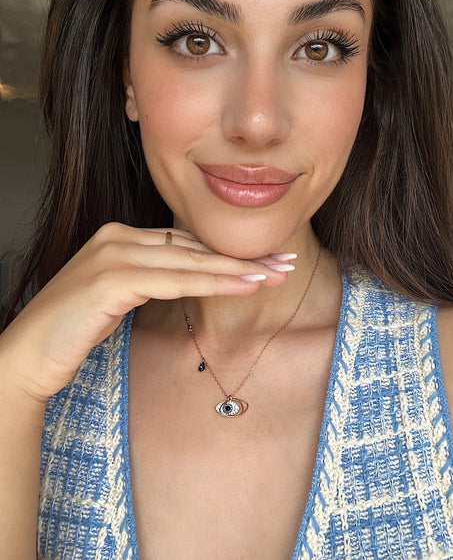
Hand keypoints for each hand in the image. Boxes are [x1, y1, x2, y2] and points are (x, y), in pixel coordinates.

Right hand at [0, 222, 292, 401]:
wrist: (26, 356)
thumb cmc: (73, 331)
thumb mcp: (119, 296)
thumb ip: (151, 279)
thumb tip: (192, 278)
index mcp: (120, 237)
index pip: (186, 242)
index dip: (226, 252)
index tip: (264, 261)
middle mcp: (117, 237)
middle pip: (193, 246)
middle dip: (242, 256)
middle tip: (285, 262)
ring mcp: (113, 253)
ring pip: (190, 261)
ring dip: (237, 269)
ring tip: (276, 275)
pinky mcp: (111, 277)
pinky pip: (174, 280)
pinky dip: (213, 282)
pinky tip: (244, 285)